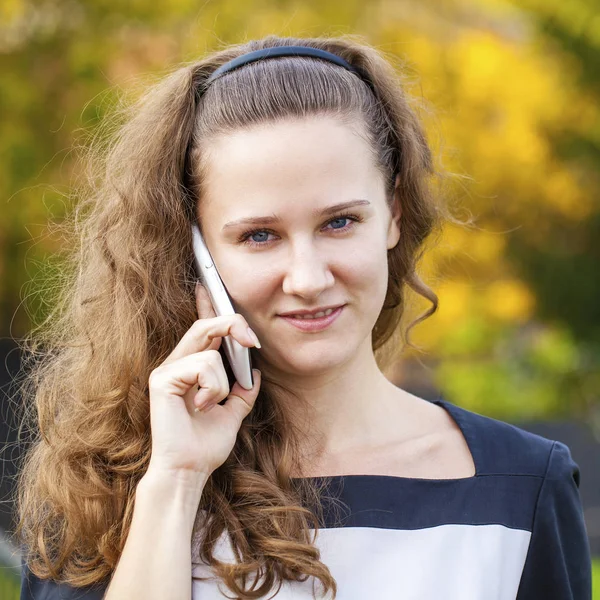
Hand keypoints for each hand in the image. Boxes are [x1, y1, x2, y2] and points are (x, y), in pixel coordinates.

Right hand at [145, 282, 260, 478]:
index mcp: (191, 368)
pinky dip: (212, 389)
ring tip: (209, 406)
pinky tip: (200, 407)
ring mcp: (167, 369)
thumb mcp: (233, 413)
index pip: (202, 328)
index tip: (209, 284)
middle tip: (252, 341)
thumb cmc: (205, 445)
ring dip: (221, 382)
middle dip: (232, 324)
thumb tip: (255, 373)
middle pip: (205, 325)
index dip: (207, 305)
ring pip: (210, 351)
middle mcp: (177, 363)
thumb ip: (242, 391)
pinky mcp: (162, 378)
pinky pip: (203, 366)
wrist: (190, 470)